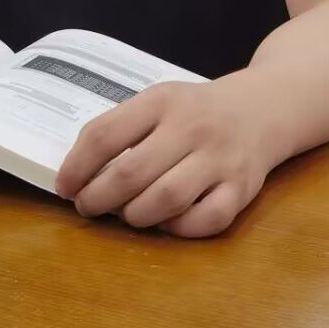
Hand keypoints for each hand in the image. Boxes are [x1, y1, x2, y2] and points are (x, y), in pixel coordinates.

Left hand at [54, 75, 283, 237]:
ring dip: (135, 216)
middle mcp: (193, 127)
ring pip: (166, 199)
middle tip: (88, 207)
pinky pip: (205, 220)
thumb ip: (123, 128)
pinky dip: (179, 228)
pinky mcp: (242, 188)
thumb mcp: (159, 101)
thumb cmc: (196, 111)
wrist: (263, 107)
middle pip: (131, 173)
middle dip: (99, 199)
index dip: (76, 166)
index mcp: (163, 100)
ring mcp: (220, 159)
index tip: (65, 186)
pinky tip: (168, 221)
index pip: (106, 134)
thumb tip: (76, 175)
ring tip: (127, 214)